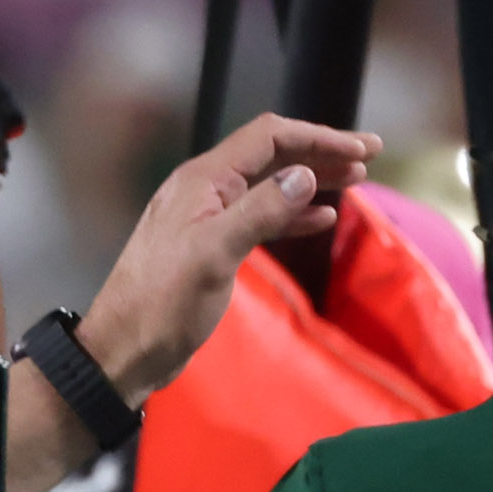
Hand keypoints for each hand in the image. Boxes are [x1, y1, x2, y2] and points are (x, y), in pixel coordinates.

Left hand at [76, 113, 381, 402]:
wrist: (122, 353)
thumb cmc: (162, 305)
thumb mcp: (214, 255)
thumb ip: (261, 210)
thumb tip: (305, 175)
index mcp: (200, 182)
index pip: (269, 137)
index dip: (319, 137)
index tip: (363, 150)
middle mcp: (200, 192)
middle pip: (271, 156)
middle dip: (320, 153)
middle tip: (369, 158)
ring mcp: (203, 220)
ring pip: (267, 185)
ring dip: (310, 181)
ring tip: (356, 184)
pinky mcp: (207, 248)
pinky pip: (257, 217)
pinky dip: (291, 214)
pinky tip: (320, 220)